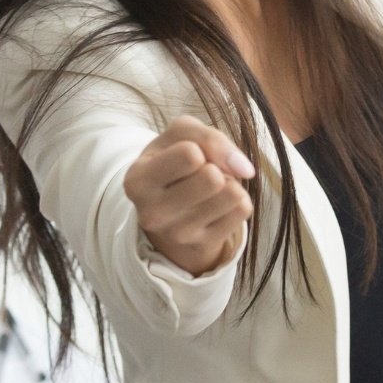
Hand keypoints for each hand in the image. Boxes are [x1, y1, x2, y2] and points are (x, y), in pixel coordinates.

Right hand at [124, 116, 257, 275]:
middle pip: (213, 177)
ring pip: (232, 193)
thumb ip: (209, 138)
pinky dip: (237, 200)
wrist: (165, 209)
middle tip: (200, 173)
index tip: (188, 157)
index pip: (190, 154)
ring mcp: (178, 235)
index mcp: (137, 180)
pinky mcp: (203, 246)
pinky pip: (242, 209)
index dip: (198, 148)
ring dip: (229, 183)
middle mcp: (152, 213)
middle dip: (215, 167)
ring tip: (209, 189)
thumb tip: (245, 169)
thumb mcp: (179, 136)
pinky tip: (217, 205)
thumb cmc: (173, 161)